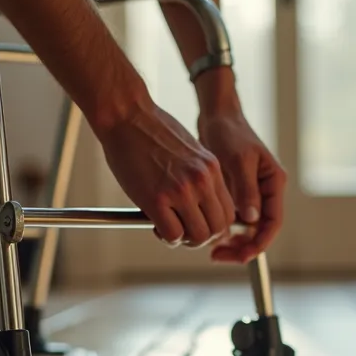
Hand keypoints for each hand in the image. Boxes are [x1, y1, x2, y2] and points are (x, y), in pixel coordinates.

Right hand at [94, 100, 235, 247]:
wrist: (127, 116)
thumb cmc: (150, 132)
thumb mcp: (189, 152)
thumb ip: (198, 177)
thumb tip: (198, 206)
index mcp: (211, 169)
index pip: (228, 212)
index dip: (214, 226)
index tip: (199, 225)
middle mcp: (202, 181)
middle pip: (218, 228)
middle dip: (201, 237)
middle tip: (183, 233)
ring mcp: (181, 191)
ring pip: (198, 236)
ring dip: (184, 240)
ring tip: (169, 230)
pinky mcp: (157, 199)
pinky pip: (173, 235)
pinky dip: (166, 237)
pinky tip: (156, 225)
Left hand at [197, 111, 286, 263]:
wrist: (216, 115)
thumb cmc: (229, 131)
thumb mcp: (237, 159)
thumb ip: (245, 189)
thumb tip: (250, 218)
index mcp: (274, 183)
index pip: (272, 223)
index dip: (258, 243)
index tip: (240, 255)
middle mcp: (265, 191)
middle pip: (259, 230)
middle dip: (242, 247)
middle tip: (218, 256)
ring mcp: (251, 193)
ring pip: (245, 228)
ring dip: (231, 241)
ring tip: (211, 249)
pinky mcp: (235, 192)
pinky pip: (232, 218)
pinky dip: (222, 228)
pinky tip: (206, 232)